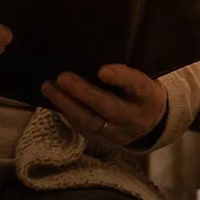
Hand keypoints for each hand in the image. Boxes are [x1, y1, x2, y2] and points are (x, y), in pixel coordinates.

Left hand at [41, 65, 168, 147]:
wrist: (151, 120)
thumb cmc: (139, 89)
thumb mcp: (143, 77)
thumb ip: (124, 71)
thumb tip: (92, 56)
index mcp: (149, 97)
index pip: (137, 86)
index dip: (120, 78)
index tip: (102, 70)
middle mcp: (136, 118)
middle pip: (109, 107)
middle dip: (83, 92)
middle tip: (62, 77)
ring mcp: (120, 134)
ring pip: (91, 122)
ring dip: (67, 104)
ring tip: (48, 88)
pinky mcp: (106, 143)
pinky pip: (84, 130)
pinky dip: (68, 114)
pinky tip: (56, 101)